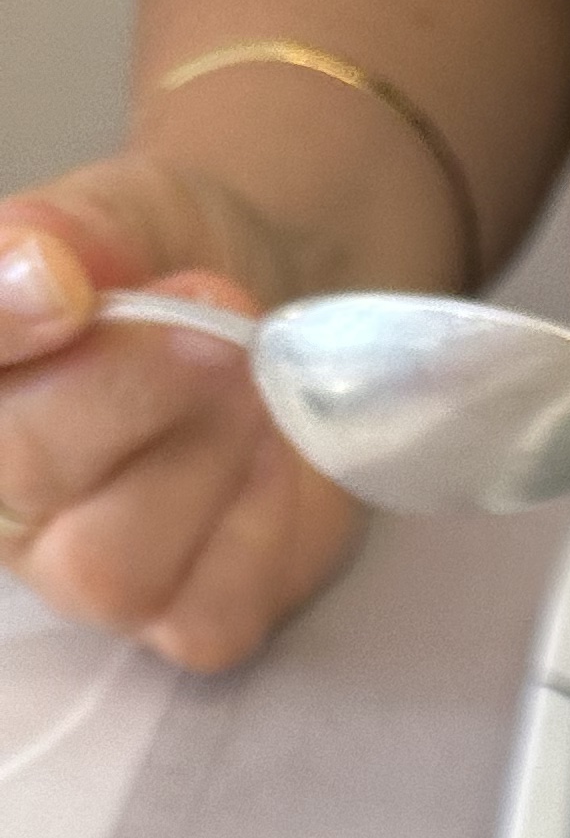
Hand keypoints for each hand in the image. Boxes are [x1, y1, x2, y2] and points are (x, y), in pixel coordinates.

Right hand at [0, 154, 361, 670]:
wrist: (273, 315)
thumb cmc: (167, 263)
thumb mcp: (117, 213)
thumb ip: (68, 232)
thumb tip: (40, 261)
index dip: (2, 327)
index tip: (62, 282)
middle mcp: (2, 495)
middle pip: (24, 471)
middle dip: (128, 389)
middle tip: (213, 321)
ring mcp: (84, 576)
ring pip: (113, 565)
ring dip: (201, 460)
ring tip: (253, 382)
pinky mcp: (185, 624)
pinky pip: (208, 612)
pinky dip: (256, 528)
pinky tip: (274, 456)